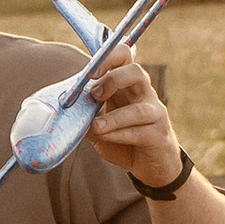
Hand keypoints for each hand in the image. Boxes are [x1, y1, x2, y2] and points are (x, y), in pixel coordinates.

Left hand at [83, 42, 185, 188]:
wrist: (150, 166)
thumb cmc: (124, 140)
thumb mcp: (99, 126)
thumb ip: (85, 115)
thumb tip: (66, 108)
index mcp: (128, 85)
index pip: (124, 57)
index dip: (109, 58)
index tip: (89, 73)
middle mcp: (144, 94)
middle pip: (136, 72)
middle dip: (113, 80)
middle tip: (94, 95)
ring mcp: (154, 113)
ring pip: (138, 109)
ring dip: (113, 118)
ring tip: (95, 127)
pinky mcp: (158, 135)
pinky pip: (139, 132)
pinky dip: (118, 134)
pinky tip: (104, 137)